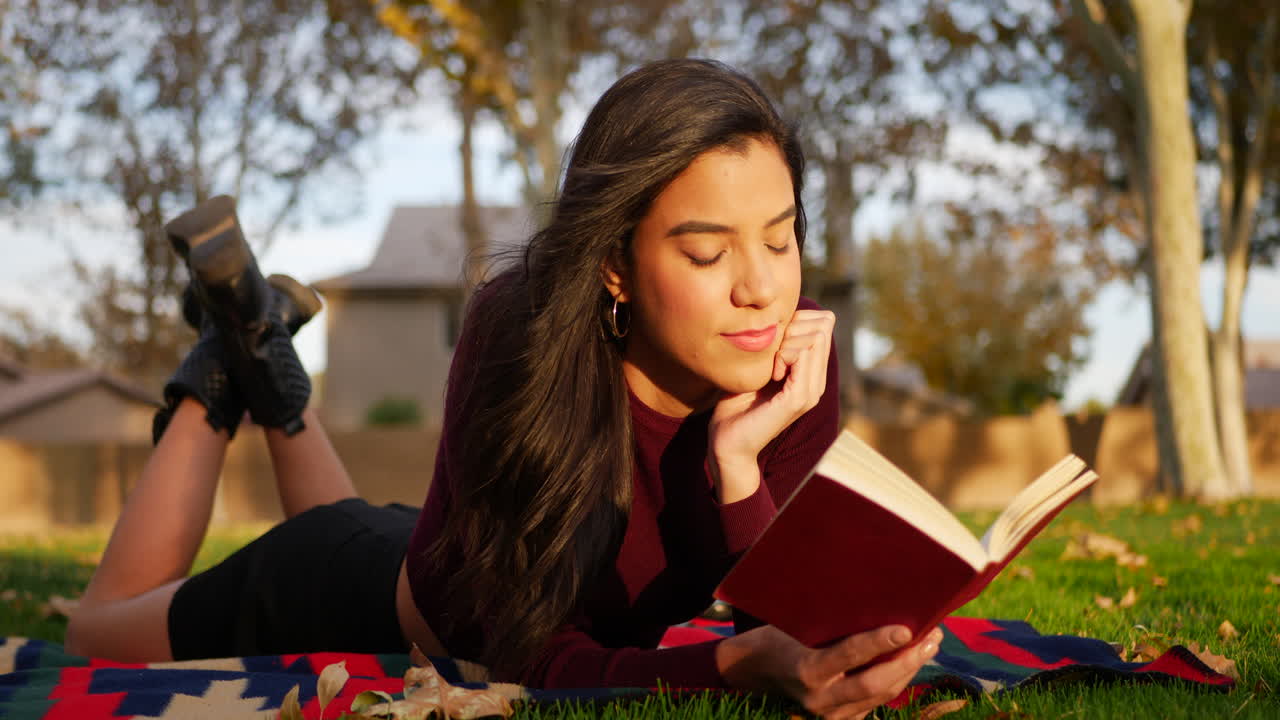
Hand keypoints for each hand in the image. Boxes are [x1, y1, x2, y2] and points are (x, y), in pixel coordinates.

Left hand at [708, 309, 834, 502]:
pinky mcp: (798, 399)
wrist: (727, 442)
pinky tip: (771, 374)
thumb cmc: (735, 405)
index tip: (773, 341)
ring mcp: (811, 392)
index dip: (798, 320)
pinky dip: (783, 356)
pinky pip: (802, 355)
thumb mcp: (757, 367)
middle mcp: (816, 383)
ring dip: (787, 342)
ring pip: (815, 338)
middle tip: (771, 352)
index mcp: (810, 375)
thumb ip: (772, 345)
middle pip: (821, 328)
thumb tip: (777, 315)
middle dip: (793, 328)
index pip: (823, 325)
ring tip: (770, 364)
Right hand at [717, 624, 942, 718]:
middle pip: (875, 684)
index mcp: (806, 670)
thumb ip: (830, 625)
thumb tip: (874, 601)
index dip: (879, 643)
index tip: (906, 629)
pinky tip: (911, 661)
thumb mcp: (794, 626)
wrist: (752, 673)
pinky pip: (876, 702)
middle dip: (908, 661)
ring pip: (882, 695)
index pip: (849, 656)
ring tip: (930, 644)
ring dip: (910, 670)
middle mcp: (820, 699)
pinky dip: (897, 681)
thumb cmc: (775, 638)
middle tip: (931, 637)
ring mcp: (831, 716)